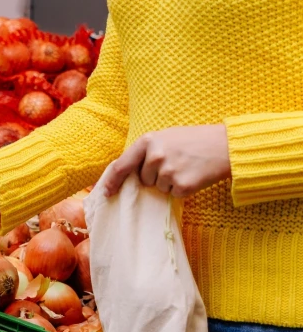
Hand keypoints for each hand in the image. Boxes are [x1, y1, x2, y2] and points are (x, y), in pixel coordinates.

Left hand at [104, 125, 230, 197]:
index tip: (106, 192)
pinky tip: (193, 175)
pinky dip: (183, 188)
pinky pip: (174, 194)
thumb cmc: (193, 141)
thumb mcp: (165, 137)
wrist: (226, 145)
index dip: (111, 181)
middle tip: (176, 162)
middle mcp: (154, 156)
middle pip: (143, 180)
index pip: (121, 166)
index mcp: (147, 141)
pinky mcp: (182, 185)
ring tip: (186, 166)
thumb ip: (145, 152)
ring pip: (159, 188)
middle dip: (156, 176)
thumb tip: (124, 173)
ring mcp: (168, 171)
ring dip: (170, 182)